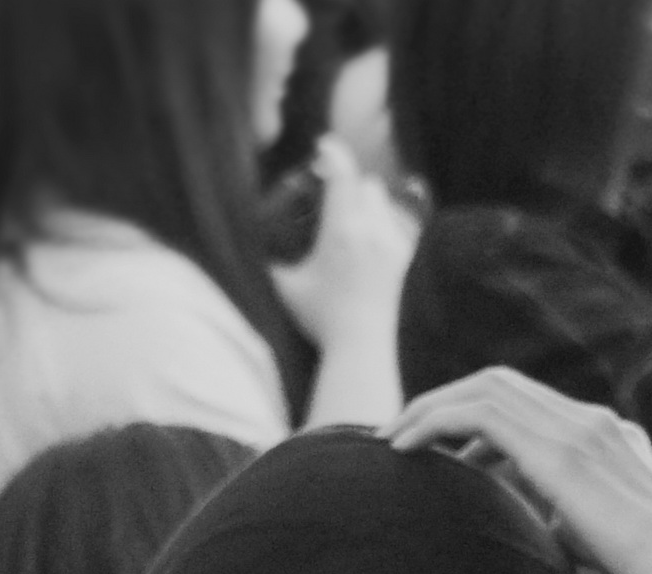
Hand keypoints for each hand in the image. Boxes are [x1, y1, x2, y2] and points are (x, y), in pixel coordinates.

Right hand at [272, 135, 415, 347]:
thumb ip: (267, 260)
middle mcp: (371, 230)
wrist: (360, 348)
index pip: (342, 171)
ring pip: (383, 199)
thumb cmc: (321, 319)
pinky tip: (377, 227)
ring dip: (367, 201)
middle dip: (349, 186)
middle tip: (332, 199)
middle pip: (365, 183)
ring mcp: (392, 242)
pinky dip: (389, 216)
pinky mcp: (404, 256)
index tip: (322, 148)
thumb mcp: (286, 287)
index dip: (331, 152)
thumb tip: (248, 241)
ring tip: (351, 220)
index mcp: (342, 230)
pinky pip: (404, 218)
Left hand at [391, 367, 651, 573]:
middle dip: (444, 404)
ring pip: (486, 389)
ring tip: (389, 440)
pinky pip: (481, 414)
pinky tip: (402, 448)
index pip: (529, 407)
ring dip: (429, 409)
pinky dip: (435, 421)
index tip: (442, 449)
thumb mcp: (609, 546)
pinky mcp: (565, 452)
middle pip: (501, 385)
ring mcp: (581, 429)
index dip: (477, 420)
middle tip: (399, 435)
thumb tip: (543, 535)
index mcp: (608, 438)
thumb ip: (573, 528)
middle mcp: (593, 422)